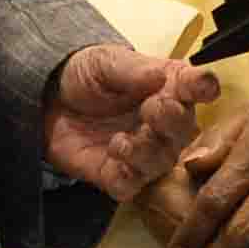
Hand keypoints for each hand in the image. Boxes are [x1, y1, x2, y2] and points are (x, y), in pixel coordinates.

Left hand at [40, 40, 214, 200]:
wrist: (46, 98)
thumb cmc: (85, 76)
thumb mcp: (106, 62)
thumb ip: (135, 70)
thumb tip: (162, 75)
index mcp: (167, 88)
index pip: (196, 88)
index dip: (202, 88)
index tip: (202, 87)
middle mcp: (163, 123)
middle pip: (183, 129)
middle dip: (172, 121)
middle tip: (154, 108)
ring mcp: (143, 152)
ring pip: (160, 161)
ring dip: (146, 151)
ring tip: (123, 141)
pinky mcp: (117, 175)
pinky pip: (131, 185)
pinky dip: (126, 176)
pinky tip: (114, 156)